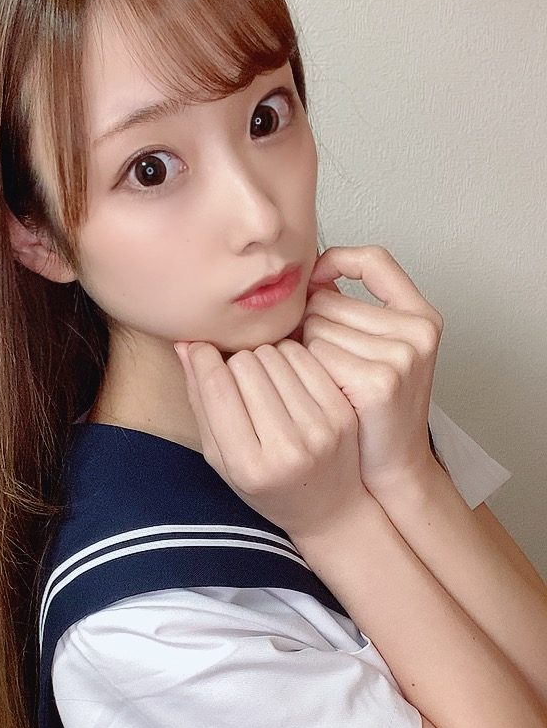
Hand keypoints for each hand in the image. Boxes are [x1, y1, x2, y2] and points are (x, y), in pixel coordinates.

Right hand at [173, 336, 372, 543]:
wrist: (329, 510)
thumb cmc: (264, 486)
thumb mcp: (221, 458)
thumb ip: (200, 403)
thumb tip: (185, 345)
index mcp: (248, 467)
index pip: (218, 389)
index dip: (203, 359)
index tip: (199, 349)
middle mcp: (286, 449)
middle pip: (246, 365)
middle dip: (234, 362)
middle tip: (237, 377)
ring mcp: (320, 429)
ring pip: (275, 354)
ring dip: (262, 358)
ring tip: (263, 380)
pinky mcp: (342, 412)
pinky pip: (305, 357)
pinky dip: (289, 357)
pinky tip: (287, 376)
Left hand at [297, 244, 443, 496]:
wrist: (391, 468)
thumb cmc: (373, 410)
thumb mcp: (376, 352)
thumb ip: (352, 310)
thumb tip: (305, 276)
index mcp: (422, 316)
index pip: (375, 259)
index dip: (337, 262)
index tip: (314, 280)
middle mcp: (418, 330)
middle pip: (327, 300)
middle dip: (309, 324)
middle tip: (319, 363)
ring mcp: (401, 355)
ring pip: (315, 327)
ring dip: (304, 352)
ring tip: (323, 382)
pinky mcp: (378, 381)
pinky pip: (315, 354)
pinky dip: (306, 372)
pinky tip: (320, 394)